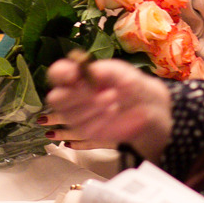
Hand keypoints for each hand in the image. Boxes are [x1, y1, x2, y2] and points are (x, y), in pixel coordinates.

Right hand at [44, 57, 171, 157]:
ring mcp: (76, 115)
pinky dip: (101, 121)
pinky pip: (85, 130)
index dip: (61, 74)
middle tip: (99, 92)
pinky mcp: (86, 131)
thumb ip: (104, 70)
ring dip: (93, 108)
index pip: (56, 74)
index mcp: (76, 76)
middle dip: (77, 96)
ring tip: (114, 100)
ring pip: (70, 116)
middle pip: (56, 99)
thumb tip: (87, 72)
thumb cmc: (130, 85)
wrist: (147, 109)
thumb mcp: (122, 72)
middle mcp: (71, 95)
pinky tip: (114, 112)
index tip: (75, 75)